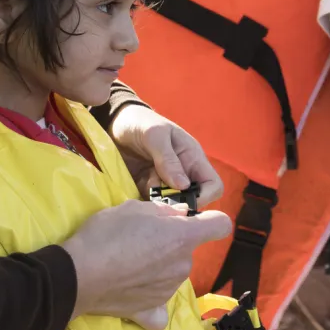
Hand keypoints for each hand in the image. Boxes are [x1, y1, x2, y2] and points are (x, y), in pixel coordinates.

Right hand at [62, 199, 230, 328]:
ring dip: (159, 266)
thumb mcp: (132, 208)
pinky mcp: (152, 311)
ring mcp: (170, 291)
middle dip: (171, 243)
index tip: (190, 220)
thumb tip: (181, 214)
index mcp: (183, 237)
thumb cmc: (105, 234)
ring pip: (173, 272)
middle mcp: (183, 265)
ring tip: (128, 262)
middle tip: (140, 239)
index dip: (209, 219)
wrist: (78, 275)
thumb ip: (164, 211)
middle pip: (188, 250)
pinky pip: (160, 307)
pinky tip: (136, 292)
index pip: (220, 225)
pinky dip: (152, 300)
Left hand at [110, 104, 224, 204]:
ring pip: (171, 206)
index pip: (213, 185)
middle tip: (156, 196)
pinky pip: (151, 205)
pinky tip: (134, 192)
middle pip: (192, 201)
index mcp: (192, 158)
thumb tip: (184, 186)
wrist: (116, 123)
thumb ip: (168, 159)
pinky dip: (145, 204)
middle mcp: (183, 174)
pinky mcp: (147, 189)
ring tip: (142, 188)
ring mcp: (164, 184)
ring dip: (158, 204)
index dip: (203, 197)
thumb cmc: (141, 123)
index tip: (182, 200)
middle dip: (176, 203)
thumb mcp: (155, 135)